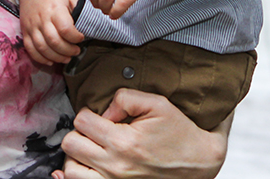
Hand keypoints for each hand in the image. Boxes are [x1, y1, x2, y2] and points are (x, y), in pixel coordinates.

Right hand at [20, 0, 83, 64]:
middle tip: (76, 51)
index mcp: (55, 8)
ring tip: (67, 58)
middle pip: (54, 41)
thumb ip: (79, 12)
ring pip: (42, 48)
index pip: (66, 29)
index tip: (81, 37)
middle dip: (68, 50)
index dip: (76, 37)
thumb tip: (89, 28)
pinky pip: (30, 49)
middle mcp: (41, 17)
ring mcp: (31, 25)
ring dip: (56, 57)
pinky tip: (51, 60)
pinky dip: (40, 58)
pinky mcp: (24, 30)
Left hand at [53, 89, 230, 178]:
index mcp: (124, 142)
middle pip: (71, 143)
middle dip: (81, 132)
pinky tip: (89, 164)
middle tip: (96, 131)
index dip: (89, 113)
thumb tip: (104, 111)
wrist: (199, 162)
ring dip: (77, 155)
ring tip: (93, 148)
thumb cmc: (179, 132)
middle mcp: (115, 166)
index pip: (81, 121)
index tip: (102, 116)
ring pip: (70, 169)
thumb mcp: (157, 103)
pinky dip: (79, 174)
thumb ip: (125, 98)